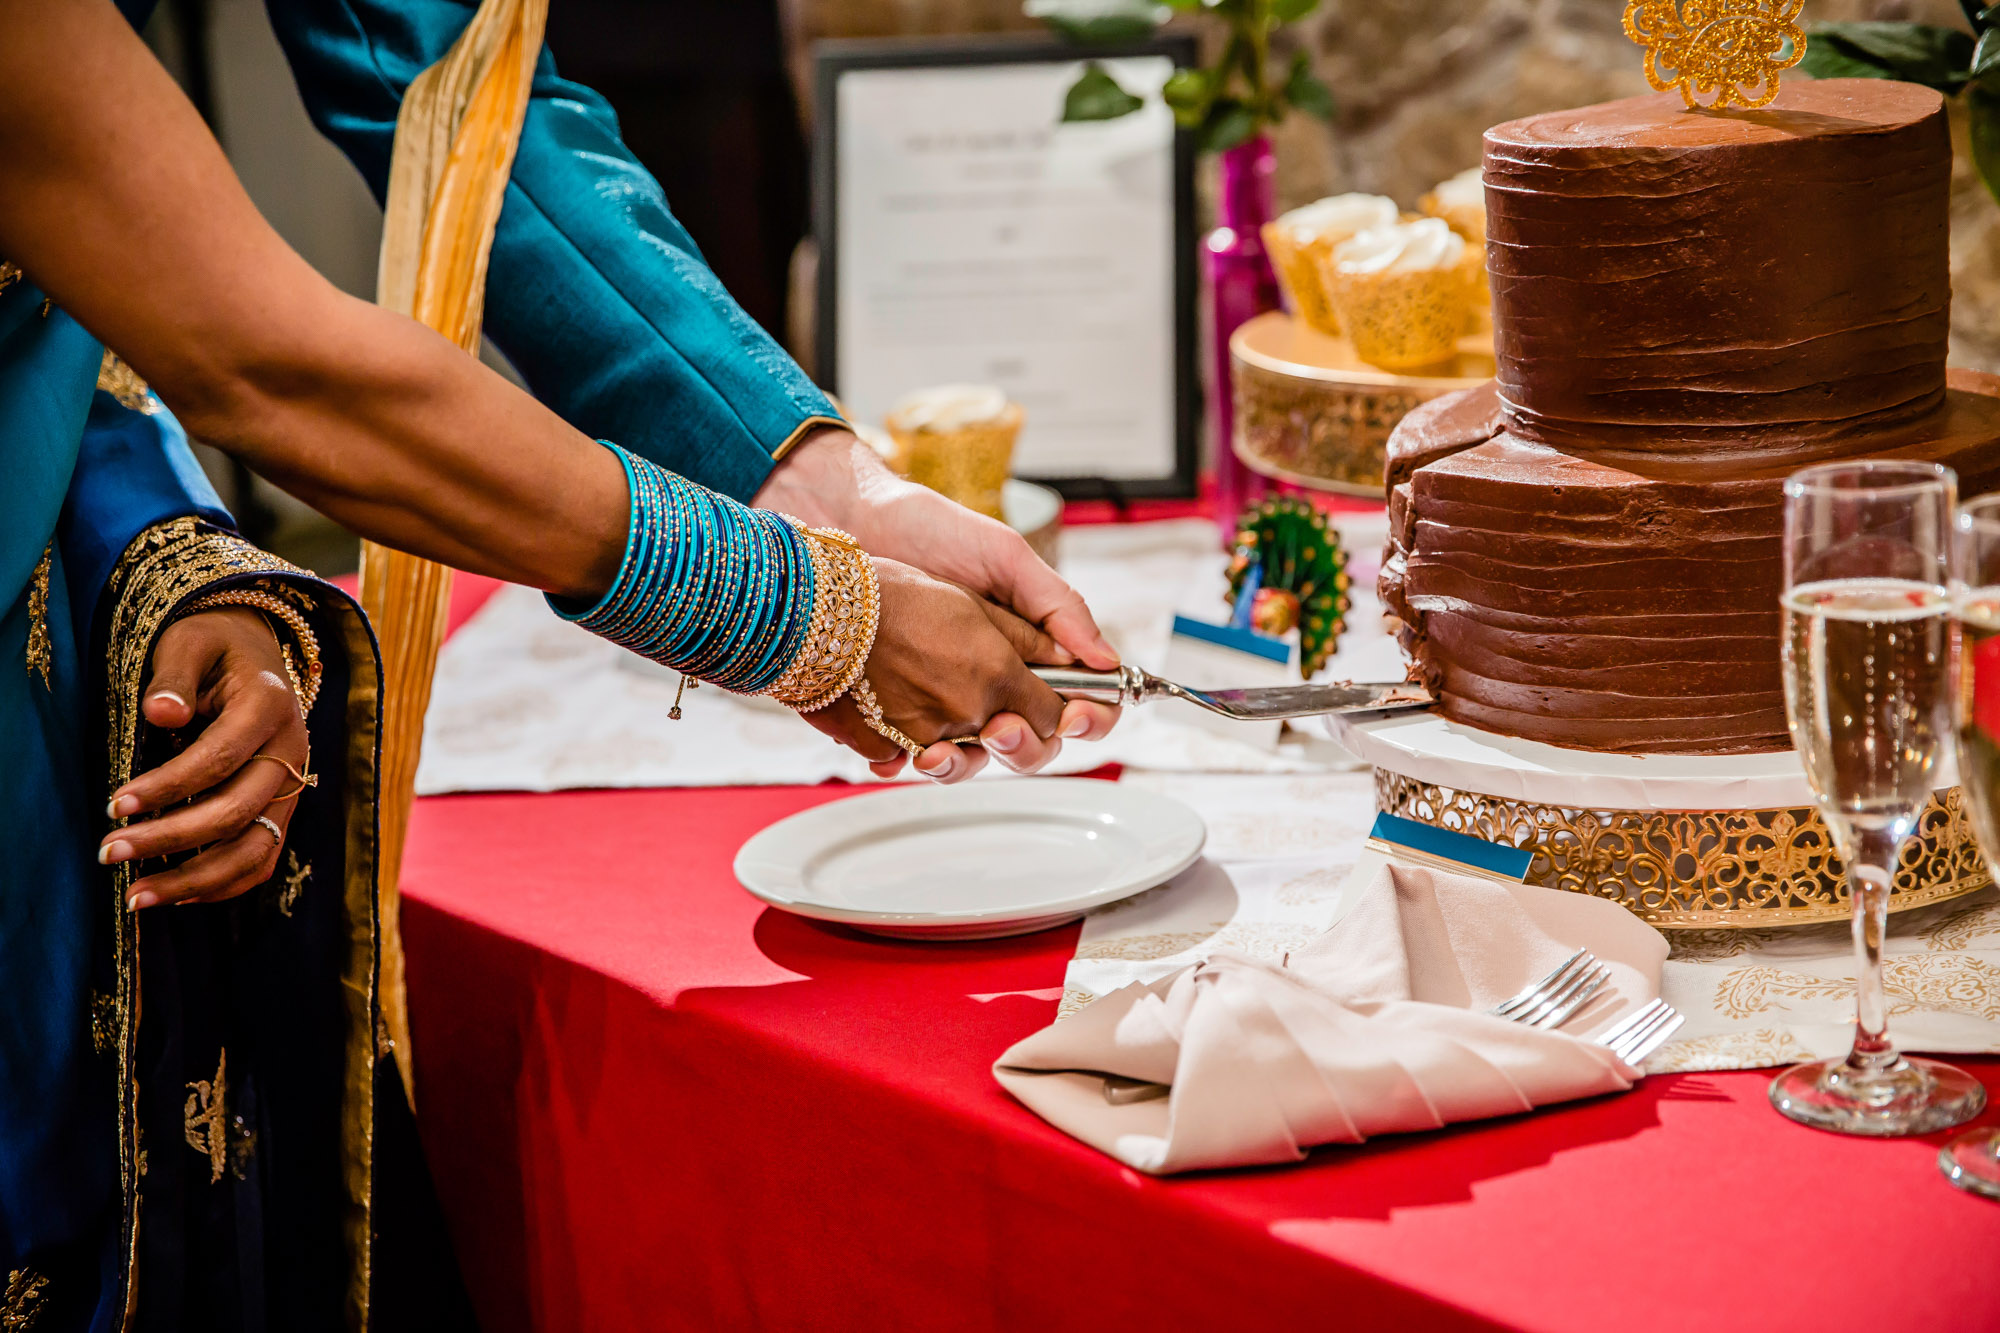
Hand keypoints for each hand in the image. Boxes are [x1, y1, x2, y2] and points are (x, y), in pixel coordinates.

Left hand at [97, 607, 309, 908]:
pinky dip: (222, 886)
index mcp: (271, 705)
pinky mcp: (283, 809)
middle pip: (237, 811)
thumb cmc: (210, 648)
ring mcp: (293, 785)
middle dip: (170, 839)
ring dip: (195, 879)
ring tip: (136, 896)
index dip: (168, 787)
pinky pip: (261, 861)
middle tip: (109, 853)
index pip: (221, 758)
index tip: (115, 806)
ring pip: (254, 849)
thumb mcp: (188, 644)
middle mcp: (292, 750)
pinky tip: (174, 893)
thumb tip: (162, 713)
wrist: (252, 655)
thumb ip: (174, 677)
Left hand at [754, 428, 1121, 755]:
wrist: (853, 521)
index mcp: (1031, 647)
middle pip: (1033, 742)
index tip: (1071, 715)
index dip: (1087, 717)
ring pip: (975, 758)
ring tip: (941, 750)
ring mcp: (946, 696)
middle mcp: (994, 679)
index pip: (1081, 699)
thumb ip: (1056, 604)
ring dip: (964, 764)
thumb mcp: (1003, 555)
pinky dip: (904, 763)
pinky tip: (894, 755)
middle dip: (1025, 747)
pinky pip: (909, 753)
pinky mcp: (898, 705)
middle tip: (999, 728)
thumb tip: (1106, 659)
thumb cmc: (931, 529)